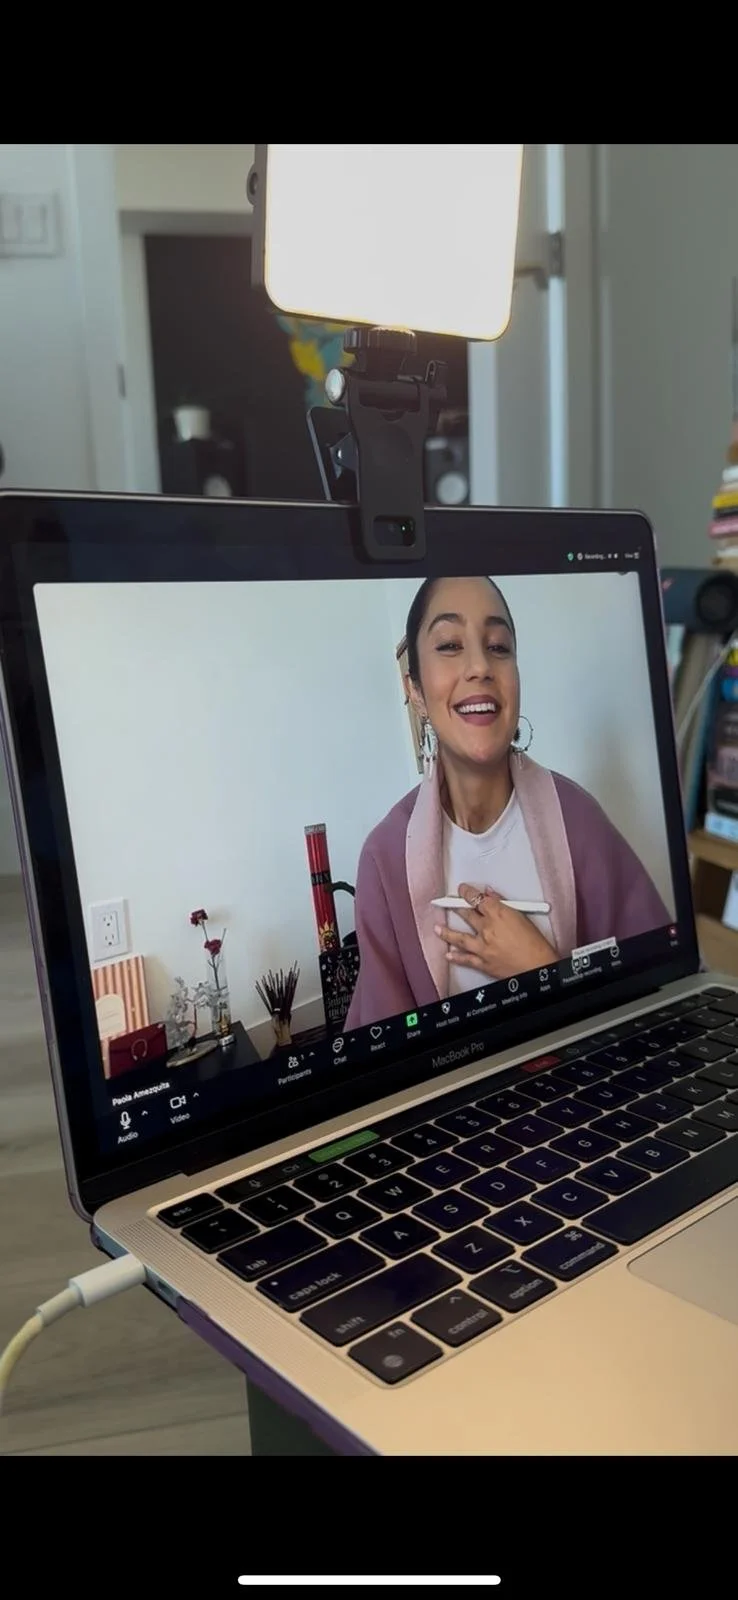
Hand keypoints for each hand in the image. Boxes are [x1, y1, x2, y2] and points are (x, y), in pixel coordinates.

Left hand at [434, 883, 555, 980]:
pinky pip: (465, 959)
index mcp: (498, 914)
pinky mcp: (483, 963)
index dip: (467, 892)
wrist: (538, 967)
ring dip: (447, 932)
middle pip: (467, 915)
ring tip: (437, 928)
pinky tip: (448, 954)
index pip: (477, 898)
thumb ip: (503, 903)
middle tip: (447, 904)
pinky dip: (456, 956)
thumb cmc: (536, 944)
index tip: (462, 890)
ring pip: (460, 937)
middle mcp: (487, 929)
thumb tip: (490, 894)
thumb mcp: (522, 917)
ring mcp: (483, 947)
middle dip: (456, 908)